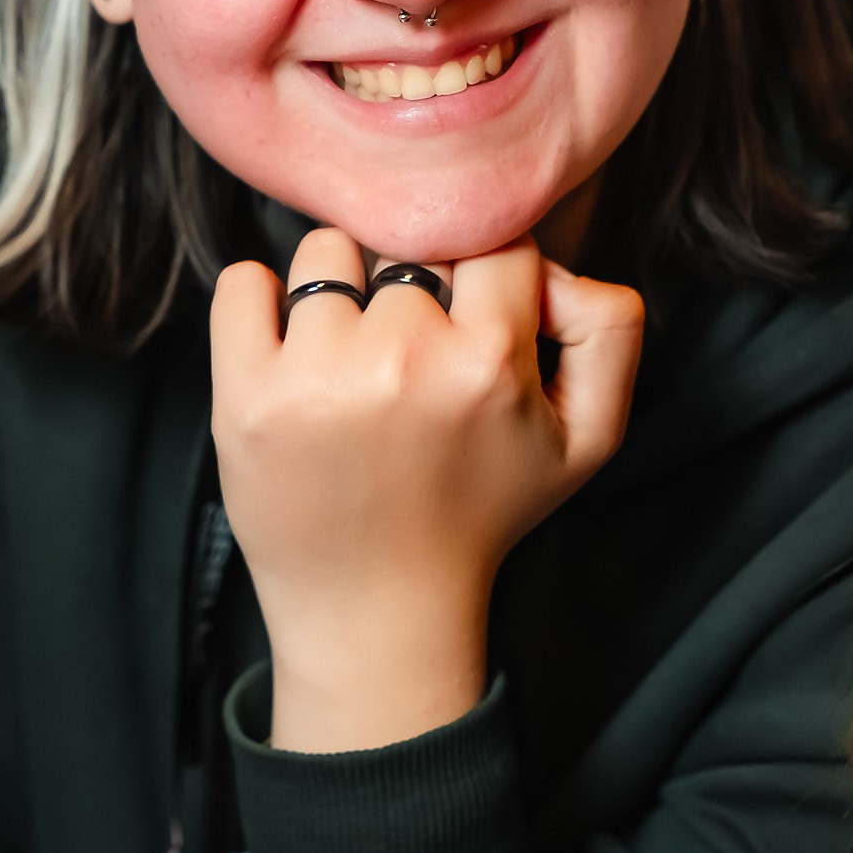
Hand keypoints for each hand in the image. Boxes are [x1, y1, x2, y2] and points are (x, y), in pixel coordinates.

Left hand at [211, 229, 644, 752]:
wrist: (377, 610)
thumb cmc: (481, 513)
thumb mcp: (588, 438)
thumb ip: (608, 329)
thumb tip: (554, 265)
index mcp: (487, 362)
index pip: (494, 243)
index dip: (485, 281)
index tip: (470, 329)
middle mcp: (401, 358)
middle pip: (407, 248)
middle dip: (412, 292)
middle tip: (410, 367)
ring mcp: (315, 374)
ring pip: (327, 254)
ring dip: (337, 295)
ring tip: (350, 365)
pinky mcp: (245, 394)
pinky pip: (243, 283)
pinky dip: (258, 302)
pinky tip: (288, 353)